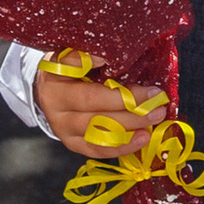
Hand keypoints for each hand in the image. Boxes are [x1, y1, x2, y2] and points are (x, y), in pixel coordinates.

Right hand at [33, 57, 164, 151]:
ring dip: (131, 128)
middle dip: (132, 109)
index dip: (117, 93)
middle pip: (97, 115)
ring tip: (155, 119)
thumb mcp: (69, 54)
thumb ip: (84, 55)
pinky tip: (142, 139)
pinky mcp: (73, 144)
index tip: (145, 87)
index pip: (89, 91)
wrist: (45, 89)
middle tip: (157, 102)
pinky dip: (122, 146)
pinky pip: (99, 150)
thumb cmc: (65, 67)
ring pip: (100, 134)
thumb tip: (107, 57)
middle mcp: (56, 111)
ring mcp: (63, 131)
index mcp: (54, 84)